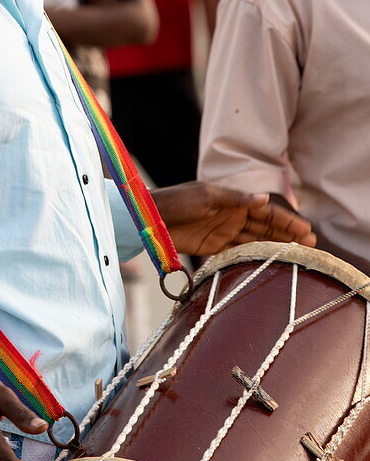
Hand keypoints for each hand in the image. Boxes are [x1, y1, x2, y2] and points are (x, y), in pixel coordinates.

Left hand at [152, 183, 315, 255]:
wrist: (150, 218)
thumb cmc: (178, 201)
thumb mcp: (207, 196)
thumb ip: (236, 200)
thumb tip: (264, 199)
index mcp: (233, 200)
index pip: (267, 211)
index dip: (287, 221)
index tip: (306, 231)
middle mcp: (233, 215)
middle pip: (266, 227)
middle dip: (288, 236)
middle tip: (311, 247)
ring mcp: (224, 232)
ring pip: (257, 240)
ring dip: (276, 247)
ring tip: (297, 257)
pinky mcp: (214, 247)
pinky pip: (239, 252)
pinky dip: (255, 257)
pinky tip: (270, 264)